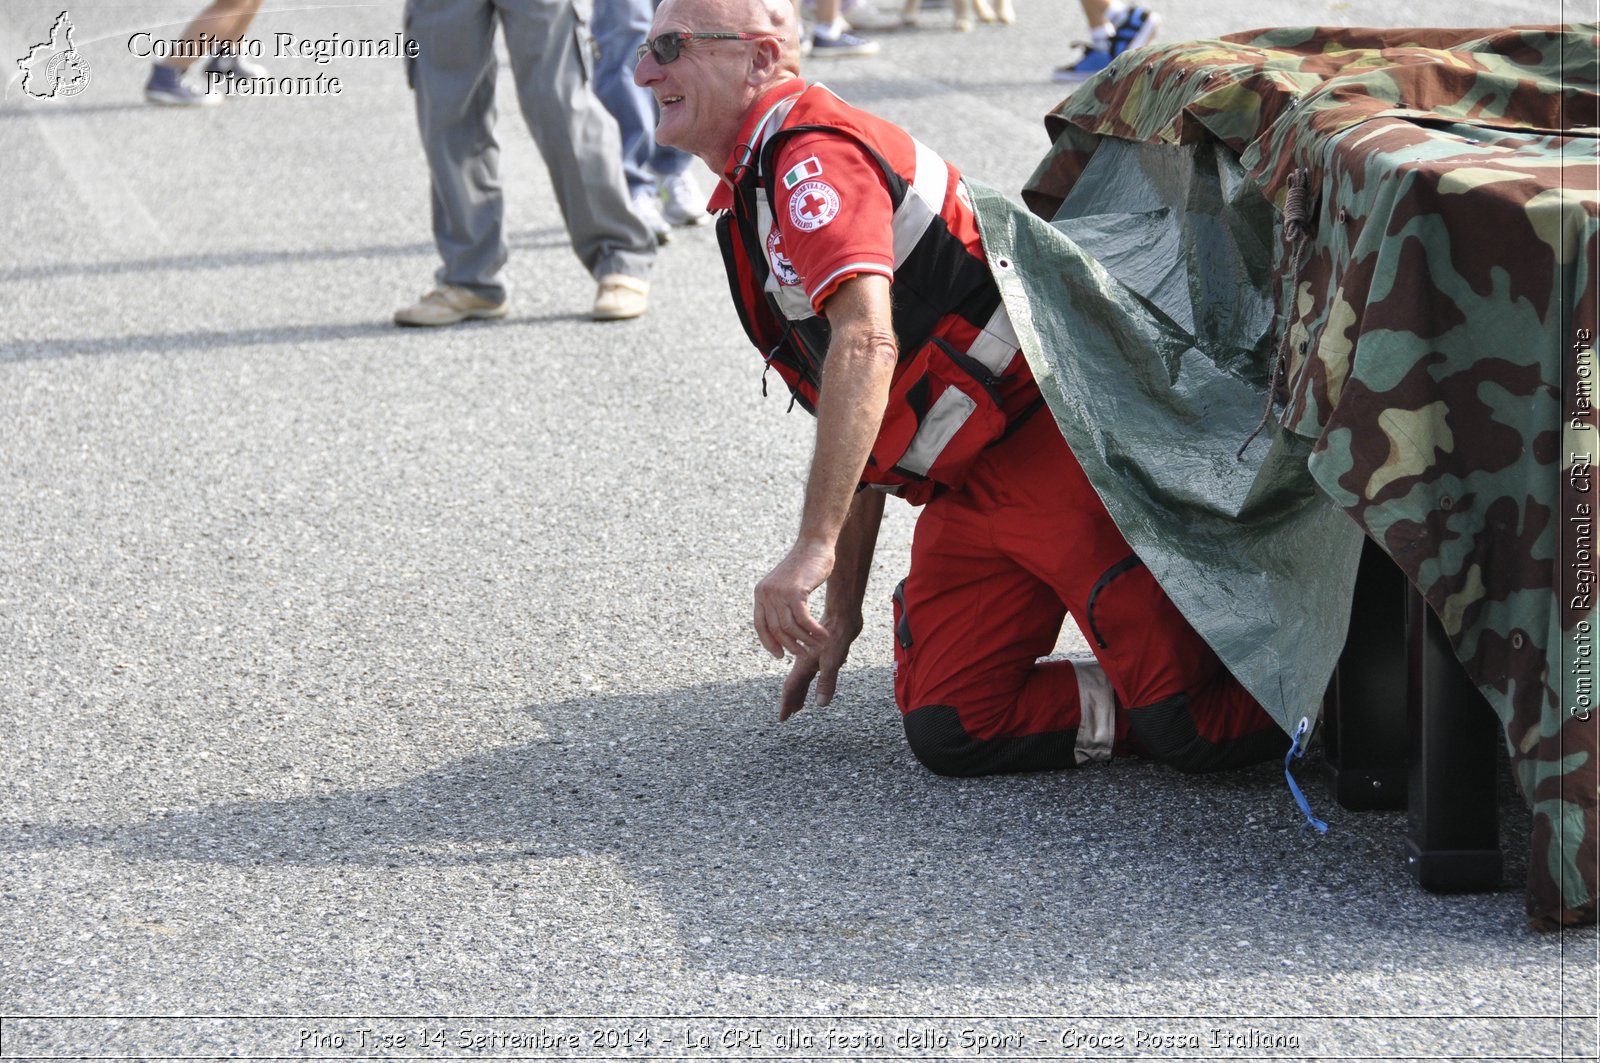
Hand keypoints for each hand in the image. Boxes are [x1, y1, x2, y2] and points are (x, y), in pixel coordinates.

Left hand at [753, 543, 833, 660]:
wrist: (814, 545)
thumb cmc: (805, 566)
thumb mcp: (786, 585)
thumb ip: (781, 603)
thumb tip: (784, 629)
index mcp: (761, 593)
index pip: (761, 625)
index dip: (769, 643)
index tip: (780, 655)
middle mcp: (766, 593)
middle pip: (777, 630)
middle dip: (791, 645)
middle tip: (805, 654)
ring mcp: (779, 593)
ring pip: (790, 628)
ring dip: (805, 641)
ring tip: (818, 646)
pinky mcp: (795, 592)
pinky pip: (804, 620)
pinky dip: (814, 632)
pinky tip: (824, 636)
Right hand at [779, 609, 862, 720]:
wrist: (843, 614)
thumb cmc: (836, 635)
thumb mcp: (832, 661)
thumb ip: (827, 682)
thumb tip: (821, 704)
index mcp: (804, 664)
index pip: (791, 687)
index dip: (786, 703)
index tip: (782, 718)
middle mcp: (807, 661)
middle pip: (797, 685)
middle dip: (792, 700)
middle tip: (789, 715)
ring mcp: (816, 657)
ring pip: (806, 679)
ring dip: (802, 692)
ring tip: (800, 705)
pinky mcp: (825, 653)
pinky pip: (816, 672)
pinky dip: (815, 682)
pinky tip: (819, 685)